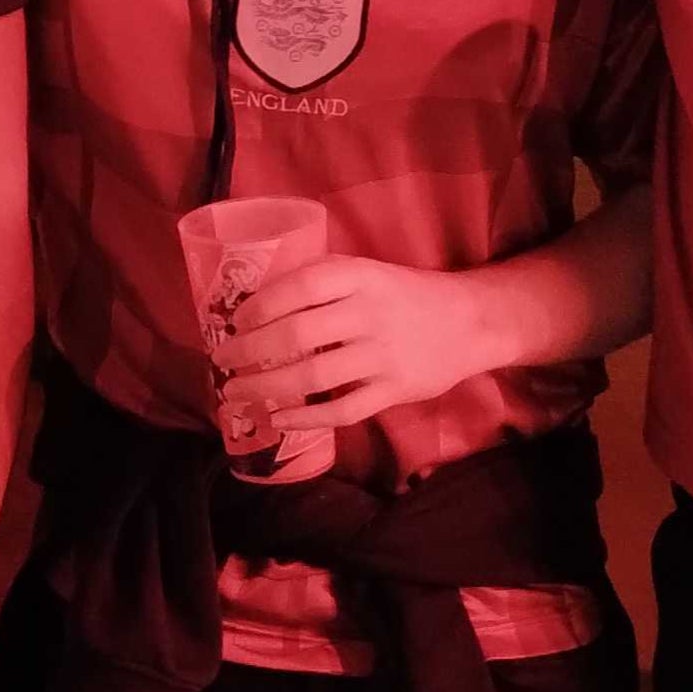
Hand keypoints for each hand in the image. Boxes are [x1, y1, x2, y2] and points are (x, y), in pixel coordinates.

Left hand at [214, 254, 499, 437]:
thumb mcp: (369, 272)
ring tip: (235, 393)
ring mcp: (383, 355)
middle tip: (221, 362)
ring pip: (312, 378)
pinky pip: (342, 410)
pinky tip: (277, 419)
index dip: (260, 305)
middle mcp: (369, 314)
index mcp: (360, 277)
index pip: (300, 287)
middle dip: (249, 352)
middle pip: (296, 337)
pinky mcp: (394, 390)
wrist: (471, 322)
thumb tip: (257, 302)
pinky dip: (305, 418)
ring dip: (265, 388)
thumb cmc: (405, 294)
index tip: (234, 321)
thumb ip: (324, 283)